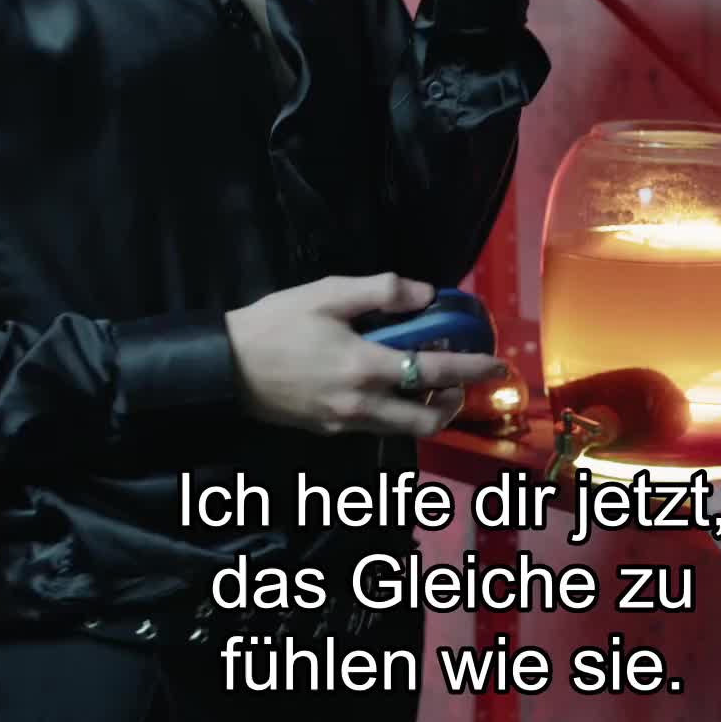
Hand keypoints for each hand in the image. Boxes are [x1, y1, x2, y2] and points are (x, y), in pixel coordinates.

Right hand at [224, 272, 505, 438]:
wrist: (223, 366)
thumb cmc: (275, 325)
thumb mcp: (327, 293)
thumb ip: (381, 290)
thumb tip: (426, 293)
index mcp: (365, 368)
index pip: (436, 373)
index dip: (473, 368)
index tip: (497, 364)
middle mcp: (361, 405)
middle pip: (426, 421)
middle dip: (453, 404)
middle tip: (459, 381)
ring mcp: (344, 423)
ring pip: (402, 429)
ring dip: (424, 410)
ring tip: (424, 381)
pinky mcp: (327, 431)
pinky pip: (374, 426)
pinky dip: (393, 410)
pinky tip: (384, 384)